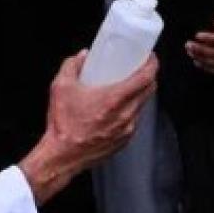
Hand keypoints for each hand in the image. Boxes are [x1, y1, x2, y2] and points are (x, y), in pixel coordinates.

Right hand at [21, 52, 157, 198]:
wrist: (61, 156)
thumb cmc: (63, 125)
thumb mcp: (61, 87)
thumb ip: (72, 66)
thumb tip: (82, 56)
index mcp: (114, 100)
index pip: (146, 78)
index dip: (152, 64)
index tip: (150, 57)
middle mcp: (125, 115)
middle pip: (150, 90)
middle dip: (149, 76)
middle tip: (140, 68)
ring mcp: (127, 129)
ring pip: (143, 105)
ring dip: (139, 94)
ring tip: (128, 87)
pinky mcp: (124, 141)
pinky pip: (135, 120)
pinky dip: (131, 111)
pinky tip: (119, 108)